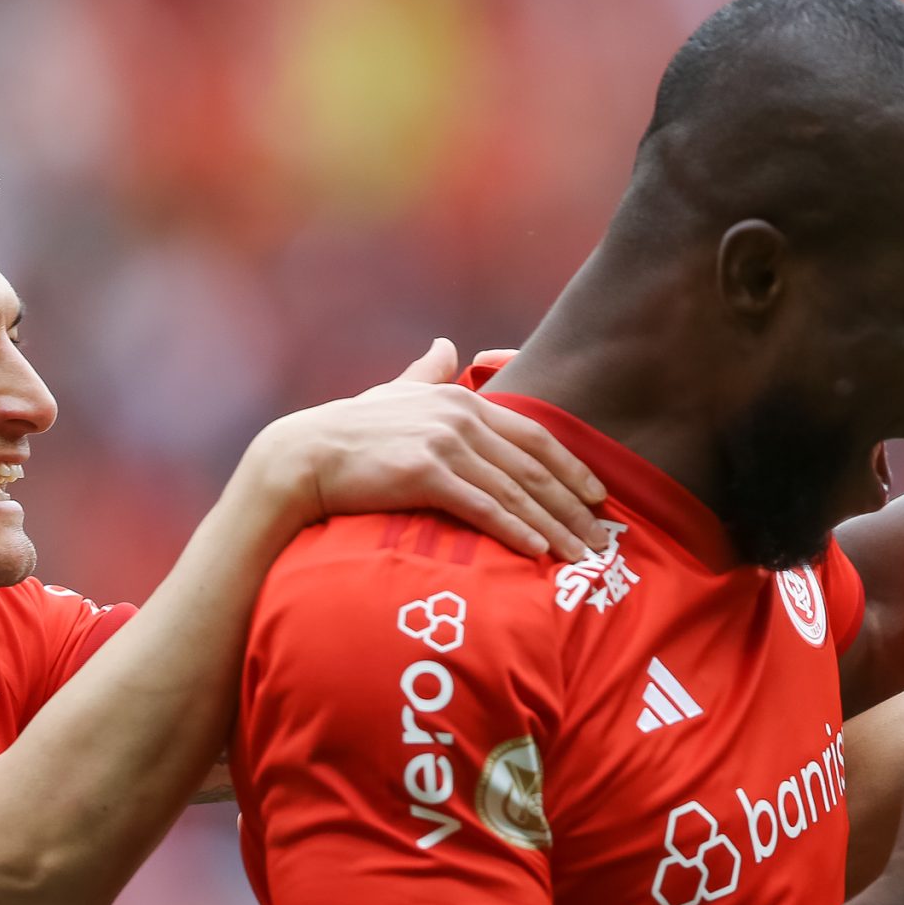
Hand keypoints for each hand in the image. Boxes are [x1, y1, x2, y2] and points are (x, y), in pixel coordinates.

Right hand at [245, 339, 609, 559]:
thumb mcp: (394, 395)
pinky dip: (515, 530)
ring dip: (554, 527)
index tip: (597, 496)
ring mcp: (443, 444)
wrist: (301, 458)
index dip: (570, 467)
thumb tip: (445, 347)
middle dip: (572, 507)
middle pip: (534, 467)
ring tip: (580, 557)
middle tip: (602, 540)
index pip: (533, 436)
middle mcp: (460, 418)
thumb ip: (427, 376)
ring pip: (515, 491)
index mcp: (462, 400)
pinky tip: (538, 552)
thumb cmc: (348, 434)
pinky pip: (483, 507)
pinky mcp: (424, 474)